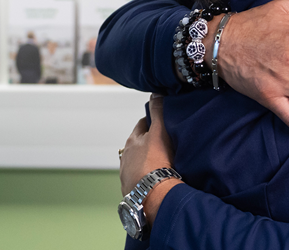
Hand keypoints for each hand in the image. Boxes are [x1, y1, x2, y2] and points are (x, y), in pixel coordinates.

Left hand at [120, 95, 179, 225]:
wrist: (153, 194)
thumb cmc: (157, 162)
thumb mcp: (160, 132)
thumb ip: (158, 112)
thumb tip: (156, 93)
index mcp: (132, 140)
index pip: (142, 124)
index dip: (152, 122)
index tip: (161, 123)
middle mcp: (126, 157)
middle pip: (138, 144)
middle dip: (148, 142)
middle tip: (163, 143)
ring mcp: (126, 175)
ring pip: (136, 163)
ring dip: (145, 161)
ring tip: (160, 164)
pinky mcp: (131, 190)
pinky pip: (138, 179)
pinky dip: (145, 177)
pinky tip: (155, 179)